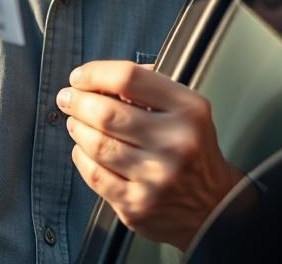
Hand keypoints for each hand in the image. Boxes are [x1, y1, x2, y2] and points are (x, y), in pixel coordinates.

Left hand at [56, 61, 242, 249]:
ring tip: (75, 121)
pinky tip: (83, 149)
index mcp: (188, 110)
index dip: (95, 73)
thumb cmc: (191, 148)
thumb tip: (98, 77)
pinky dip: (81, 157)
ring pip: (96, 144)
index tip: (79, 77)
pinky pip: (94, 174)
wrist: (213, 206)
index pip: (128, 78)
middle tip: (67, 98)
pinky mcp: (138, 205)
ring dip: (76, 127)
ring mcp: (156, 177)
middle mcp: (174, 143)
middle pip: (106, 112)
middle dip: (77, 101)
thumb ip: (148, 87)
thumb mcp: (185, 108)